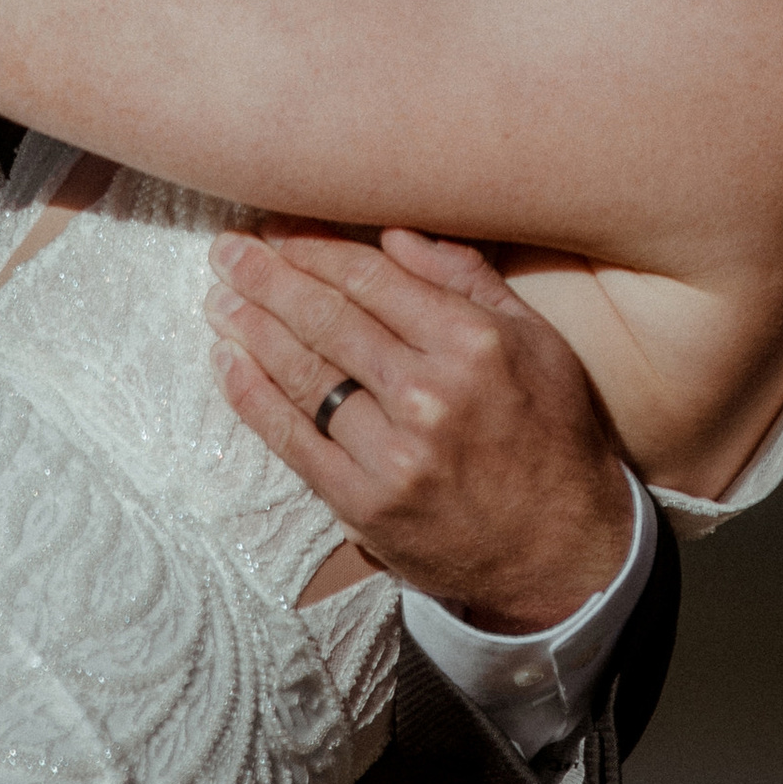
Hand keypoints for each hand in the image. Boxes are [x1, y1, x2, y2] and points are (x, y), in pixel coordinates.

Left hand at [207, 221, 637, 630]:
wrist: (564, 554)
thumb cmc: (553, 437)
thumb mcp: (539, 343)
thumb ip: (468, 281)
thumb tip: (395, 233)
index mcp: (473, 344)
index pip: (372, 279)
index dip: (315, 248)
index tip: (278, 230)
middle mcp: (429, 394)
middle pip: (328, 320)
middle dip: (268, 279)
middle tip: (228, 252)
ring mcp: (393, 454)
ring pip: (304, 375)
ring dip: (251, 330)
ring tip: (218, 299)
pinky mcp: (365, 504)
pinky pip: (294, 441)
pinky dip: (253, 399)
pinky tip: (228, 365)